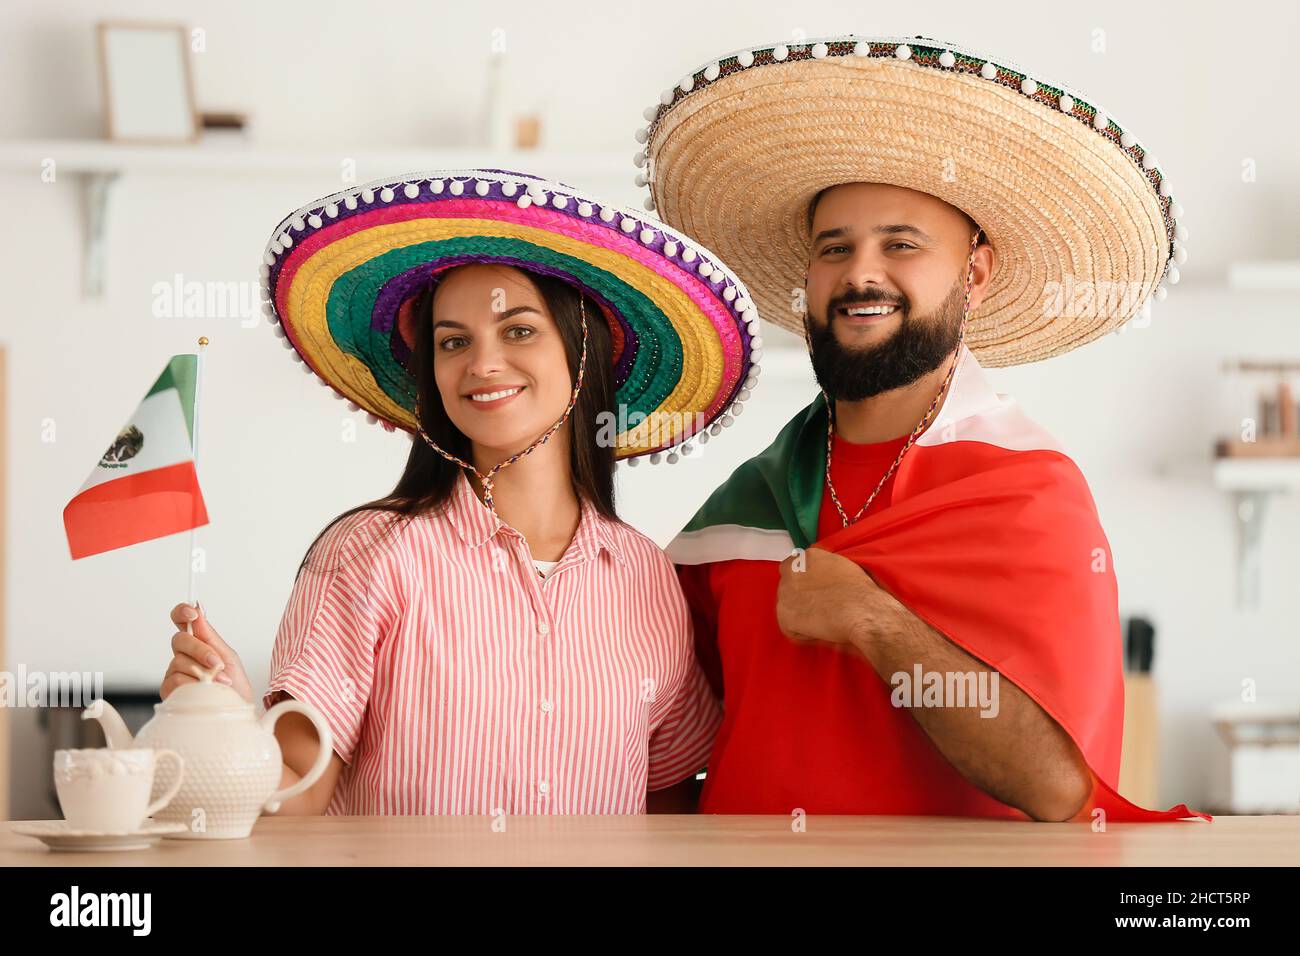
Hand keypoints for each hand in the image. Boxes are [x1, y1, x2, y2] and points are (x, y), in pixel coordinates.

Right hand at [162, 603, 253, 703]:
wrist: (235, 714)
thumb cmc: (234, 688)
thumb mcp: (228, 657)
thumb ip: (210, 636)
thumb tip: (198, 608)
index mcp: (197, 645)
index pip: (181, 622)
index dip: (182, 612)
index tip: (193, 613)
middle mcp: (182, 657)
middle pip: (180, 640)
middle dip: (201, 650)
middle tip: (217, 663)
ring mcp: (174, 673)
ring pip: (178, 661)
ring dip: (203, 672)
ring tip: (219, 683)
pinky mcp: (169, 691)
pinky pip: (175, 679)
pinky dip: (194, 684)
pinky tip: (206, 691)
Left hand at [775, 547, 902, 647]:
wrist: (861, 610)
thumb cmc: (860, 592)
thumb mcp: (842, 566)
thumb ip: (823, 568)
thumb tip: (821, 576)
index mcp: (806, 557)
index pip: (791, 567)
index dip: (802, 583)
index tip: (812, 593)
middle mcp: (791, 571)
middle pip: (787, 588)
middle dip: (801, 600)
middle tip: (821, 609)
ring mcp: (785, 593)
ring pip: (788, 608)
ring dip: (803, 616)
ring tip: (825, 619)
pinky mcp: (784, 615)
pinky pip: (790, 629)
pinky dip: (804, 634)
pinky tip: (821, 629)